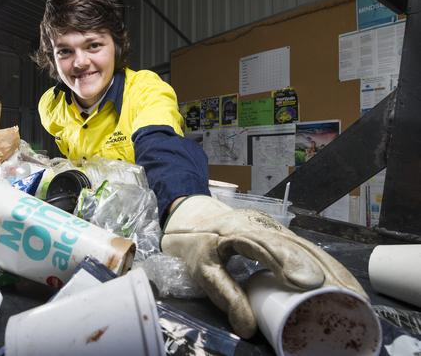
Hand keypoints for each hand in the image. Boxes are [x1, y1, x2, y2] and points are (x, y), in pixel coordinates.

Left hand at [161, 195, 365, 337]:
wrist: (194, 220)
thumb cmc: (197, 246)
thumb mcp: (203, 271)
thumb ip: (225, 296)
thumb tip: (248, 329)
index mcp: (238, 230)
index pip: (265, 244)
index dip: (287, 261)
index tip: (308, 282)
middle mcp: (262, 225)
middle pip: (297, 246)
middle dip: (323, 271)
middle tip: (347, 296)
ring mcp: (275, 227)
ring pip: (307, 247)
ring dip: (332, 270)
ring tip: (355, 295)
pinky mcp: (283, 235)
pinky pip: (307, 249)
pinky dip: (326, 267)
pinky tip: (343, 284)